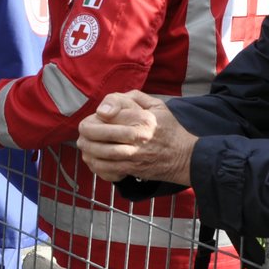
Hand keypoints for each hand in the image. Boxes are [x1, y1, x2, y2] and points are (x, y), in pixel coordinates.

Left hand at [77, 91, 194, 184]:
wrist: (186, 156)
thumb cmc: (169, 128)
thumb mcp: (156, 105)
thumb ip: (132, 98)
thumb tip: (106, 106)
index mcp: (142, 118)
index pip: (108, 114)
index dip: (95, 116)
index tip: (94, 118)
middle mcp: (137, 136)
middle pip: (99, 133)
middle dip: (85, 133)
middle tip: (82, 134)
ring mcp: (134, 155)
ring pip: (100, 153)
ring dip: (88, 149)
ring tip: (84, 146)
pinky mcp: (133, 169)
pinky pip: (107, 169)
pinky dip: (96, 165)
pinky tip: (93, 160)